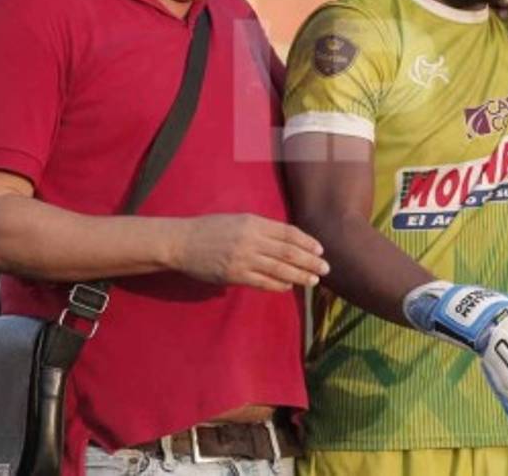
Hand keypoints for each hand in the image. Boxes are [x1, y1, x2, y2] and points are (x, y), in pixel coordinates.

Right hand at [169, 214, 328, 291]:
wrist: (181, 242)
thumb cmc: (210, 229)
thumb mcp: (237, 220)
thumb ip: (260, 229)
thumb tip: (286, 241)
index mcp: (253, 222)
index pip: (288, 232)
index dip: (307, 242)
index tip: (320, 250)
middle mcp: (251, 239)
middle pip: (288, 252)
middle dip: (310, 261)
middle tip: (326, 269)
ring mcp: (242, 258)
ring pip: (279, 269)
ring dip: (299, 276)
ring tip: (313, 281)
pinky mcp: (234, 275)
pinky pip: (262, 282)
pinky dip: (278, 285)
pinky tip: (289, 287)